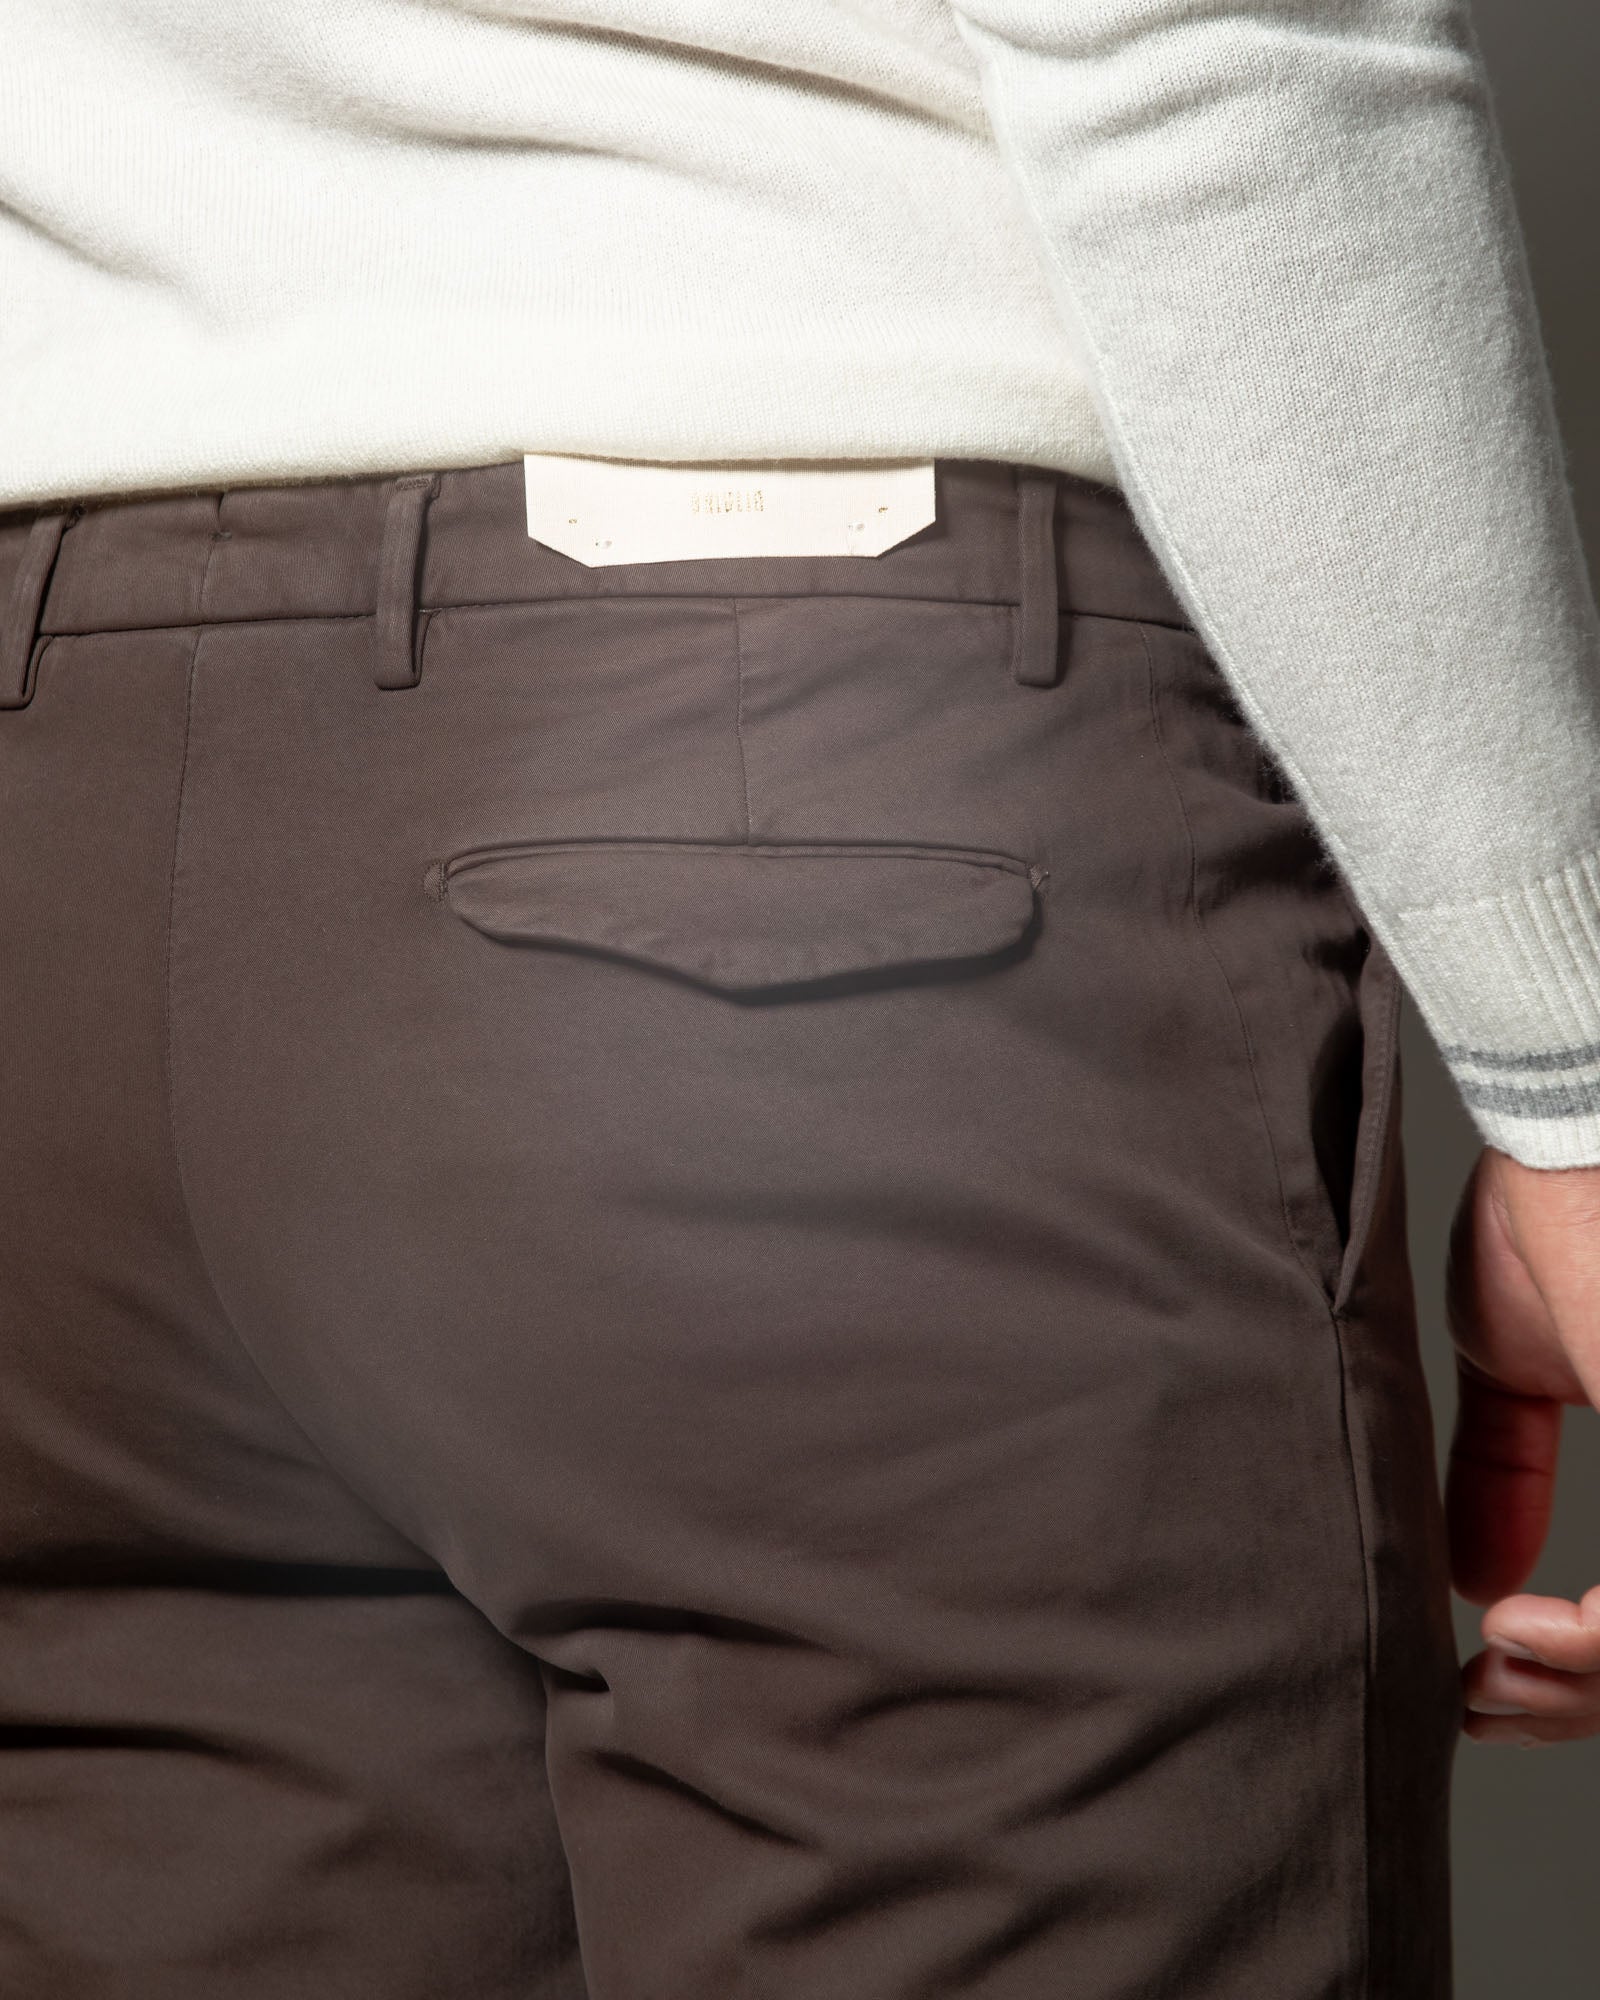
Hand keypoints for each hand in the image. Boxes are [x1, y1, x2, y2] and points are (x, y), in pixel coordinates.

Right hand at [1446, 1147, 1599, 1744]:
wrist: (1560, 1128)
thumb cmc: (1548, 1209)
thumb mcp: (1515, 1367)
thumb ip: (1501, 1472)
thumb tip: (1477, 1576)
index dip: (1581, 1671)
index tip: (1491, 1674)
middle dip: (1571, 1701)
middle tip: (1485, 1690)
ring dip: (1581, 1687)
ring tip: (1496, 1664)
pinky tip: (1522, 1629)